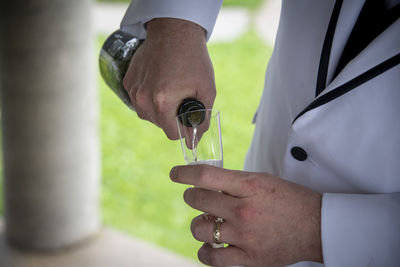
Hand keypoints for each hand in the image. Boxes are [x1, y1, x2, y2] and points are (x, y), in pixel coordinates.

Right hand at [123, 18, 215, 139]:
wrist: (174, 30)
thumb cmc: (193, 59)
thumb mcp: (207, 89)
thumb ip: (202, 118)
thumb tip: (195, 139)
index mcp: (162, 102)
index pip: (171, 134)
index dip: (183, 130)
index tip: (189, 118)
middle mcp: (142, 98)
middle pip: (159, 125)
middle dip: (172, 117)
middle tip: (182, 97)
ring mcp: (133, 90)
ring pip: (147, 115)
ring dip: (159, 110)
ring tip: (170, 90)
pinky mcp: (127, 82)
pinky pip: (138, 101)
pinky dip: (149, 98)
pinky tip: (159, 84)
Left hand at [170, 165, 322, 266]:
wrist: (316, 227)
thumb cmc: (289, 200)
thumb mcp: (262, 181)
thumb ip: (234, 183)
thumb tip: (206, 184)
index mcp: (249, 186)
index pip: (206, 176)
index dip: (184, 174)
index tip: (175, 174)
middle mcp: (244, 211)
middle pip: (198, 201)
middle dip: (192, 196)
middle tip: (195, 197)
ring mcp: (245, 237)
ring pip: (200, 230)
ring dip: (198, 224)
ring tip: (207, 223)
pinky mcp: (249, 258)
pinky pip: (212, 258)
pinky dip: (205, 252)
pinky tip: (209, 246)